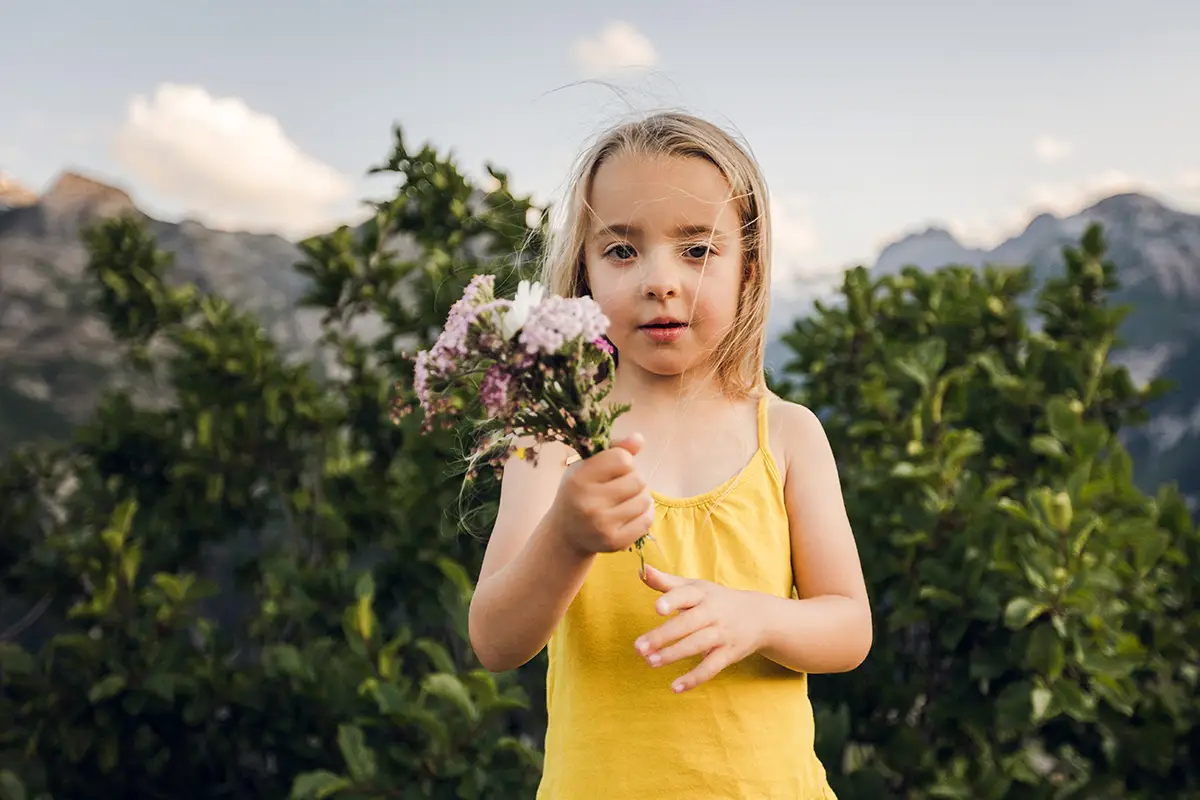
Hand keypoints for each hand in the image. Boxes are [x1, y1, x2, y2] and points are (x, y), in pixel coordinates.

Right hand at [548, 434, 654, 555]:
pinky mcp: (615, 541)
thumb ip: (614, 448)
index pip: (622, 459)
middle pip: (637, 480)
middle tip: (620, 486)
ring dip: (640, 496)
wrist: (566, 533)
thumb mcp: (587, 465)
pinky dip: (645, 513)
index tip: (613, 469)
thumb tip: (639, 439)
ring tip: (625, 499)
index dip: (623, 461)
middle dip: (633, 479)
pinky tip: (632, 512)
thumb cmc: (580, 491)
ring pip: (645, 499)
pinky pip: (647, 520)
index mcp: (579, 479)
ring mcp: (602, 525)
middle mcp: (588, 503)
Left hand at [634, 566, 763, 692]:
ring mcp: (722, 634)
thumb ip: (666, 582)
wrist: (758, 616)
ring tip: (650, 662)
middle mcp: (713, 613)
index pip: (686, 595)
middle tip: (639, 647)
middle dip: (663, 636)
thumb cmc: (715, 599)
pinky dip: (694, 678)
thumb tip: (640, 568)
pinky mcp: (728, 654)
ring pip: (697, 645)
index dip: (672, 601)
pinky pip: (711, 668)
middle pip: (688, 624)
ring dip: (674, 655)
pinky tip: (675, 687)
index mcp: (702, 594)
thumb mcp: (694, 587)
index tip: (657, 608)